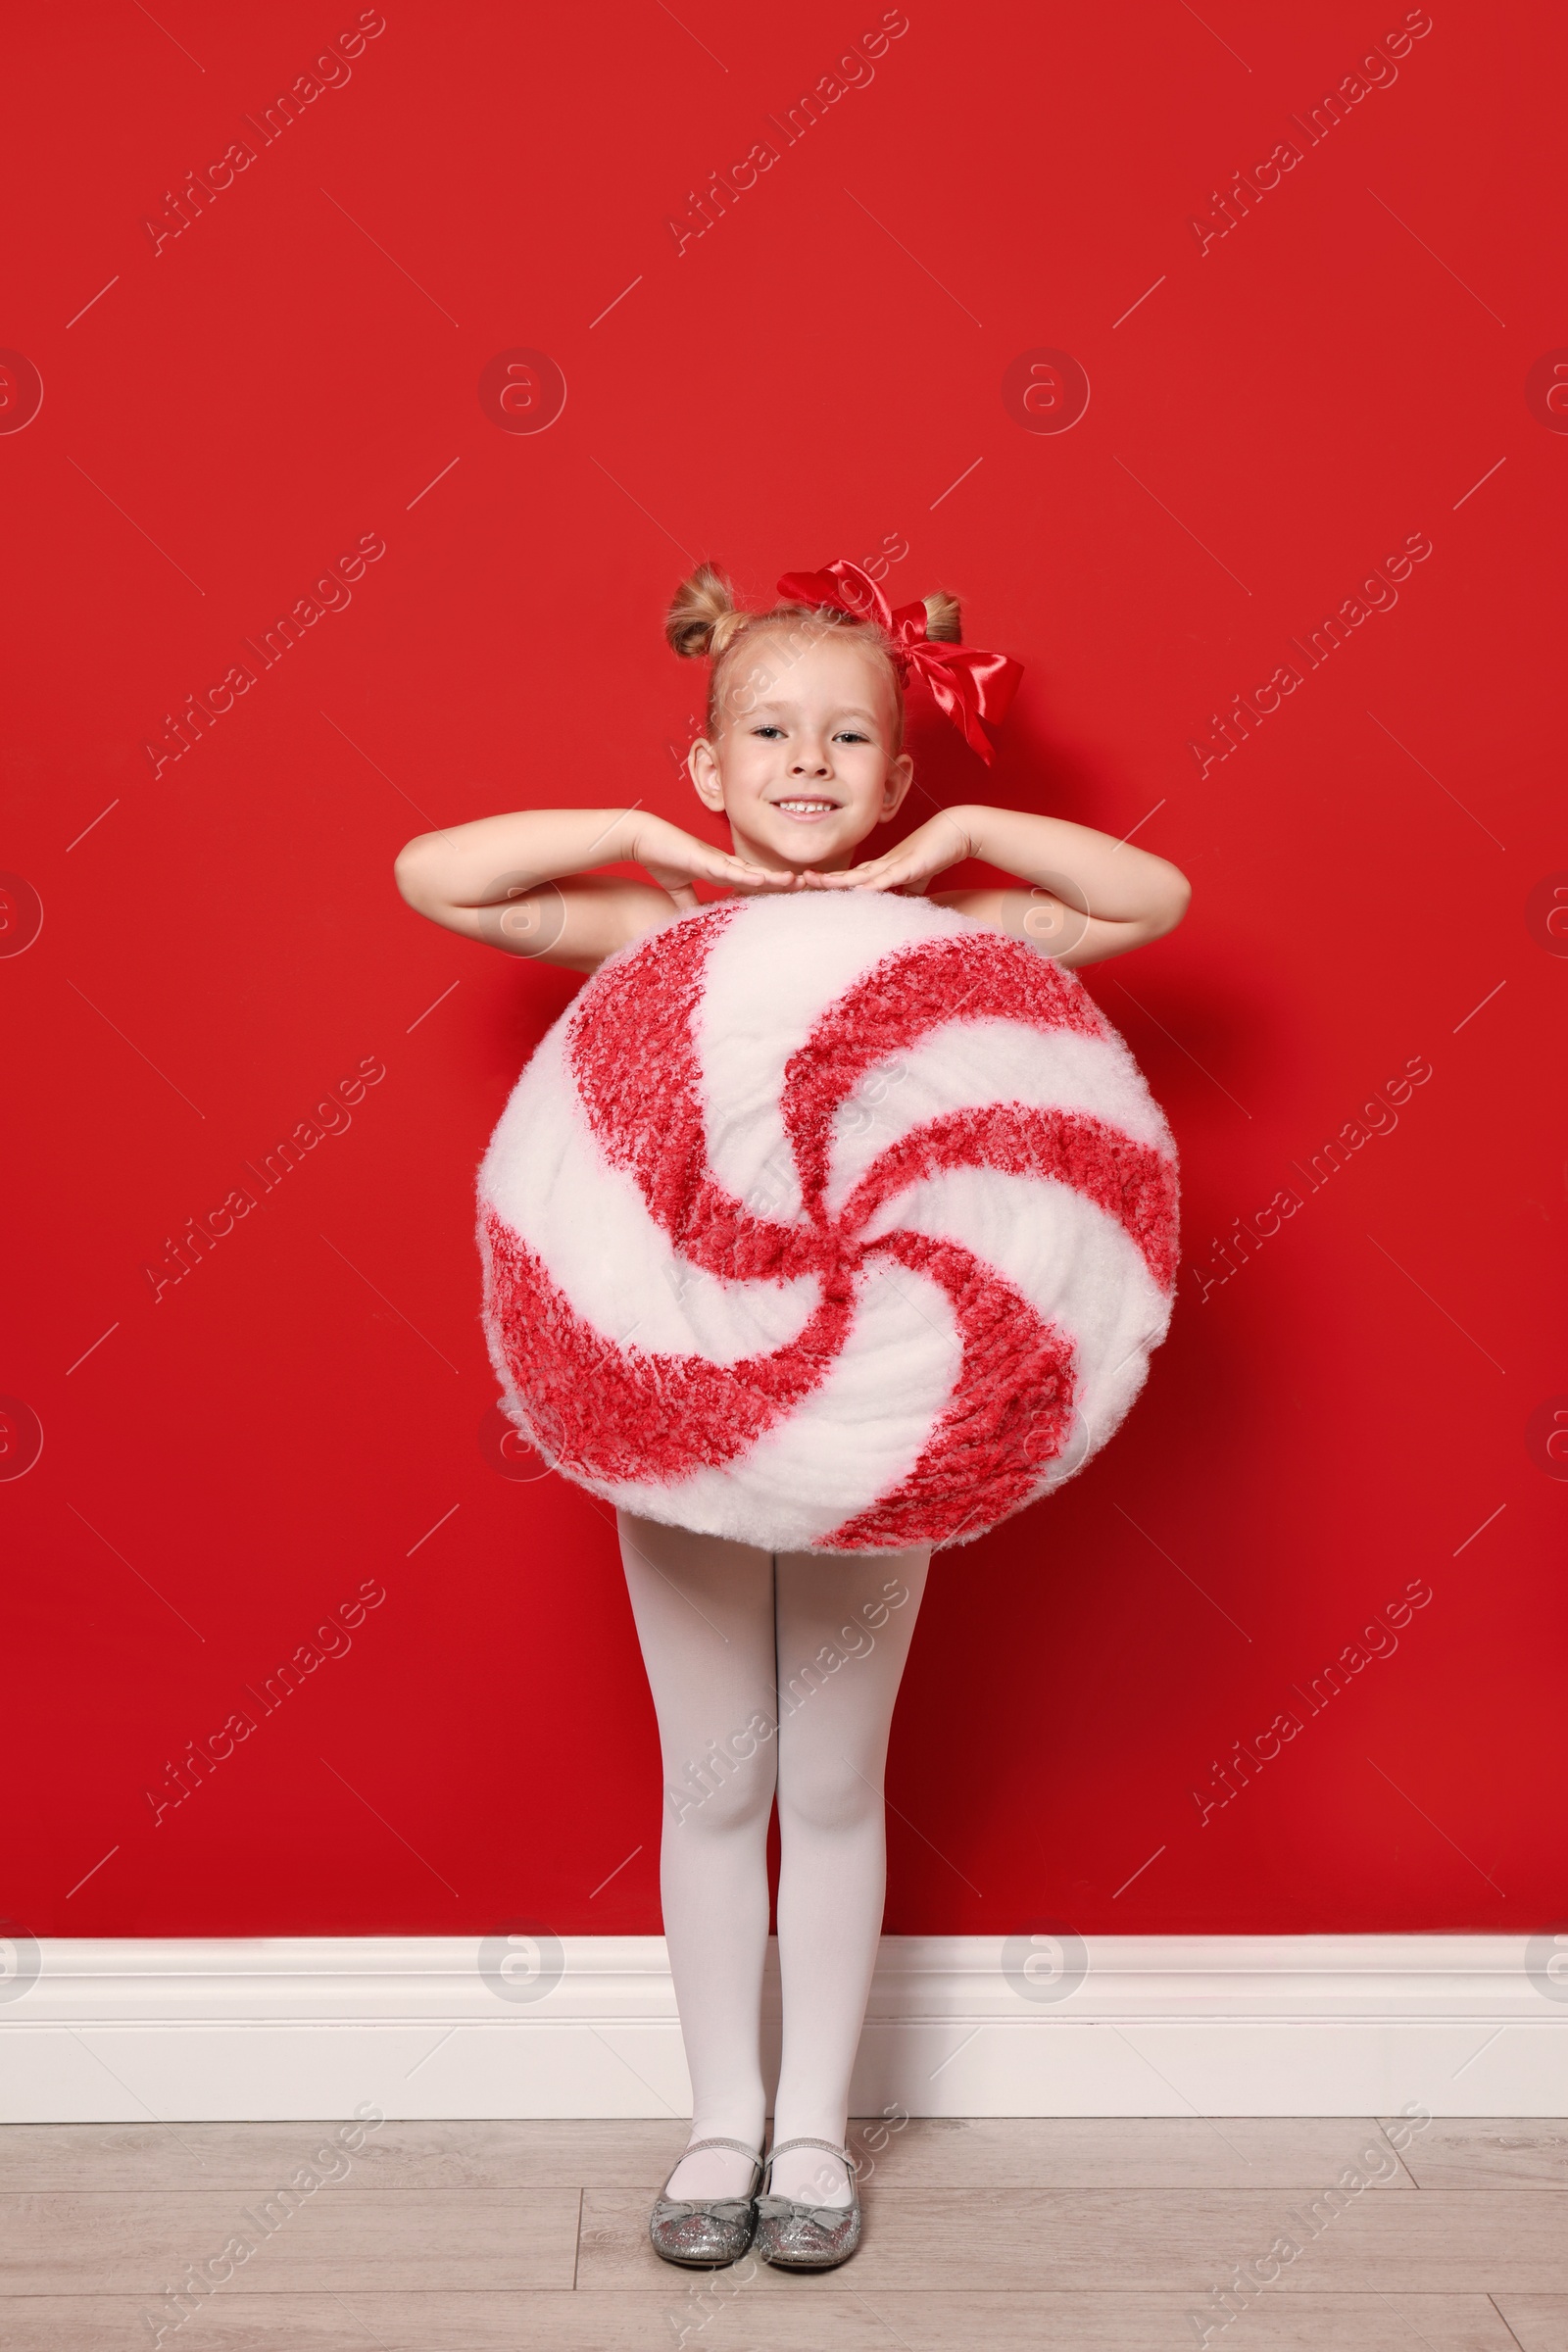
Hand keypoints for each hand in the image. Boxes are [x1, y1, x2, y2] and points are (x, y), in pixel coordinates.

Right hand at [627, 814, 799, 903]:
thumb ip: (689, 904)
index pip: (751, 882)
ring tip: (796, 882)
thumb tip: (694, 922)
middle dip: (782, 882)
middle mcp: (724, 865)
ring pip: (752, 871)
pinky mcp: (706, 861)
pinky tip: (764, 881)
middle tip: (806, 887)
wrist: (642, 839)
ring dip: (774, 877)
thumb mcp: (678, 890)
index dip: (770, 888)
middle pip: (759, 875)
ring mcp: (717, 861)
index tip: (789, 897)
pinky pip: (731, 870)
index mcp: (720, 871)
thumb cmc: (660, 858)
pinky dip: (748, 876)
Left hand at [801, 810, 972, 895]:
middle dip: (825, 879)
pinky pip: (887, 878)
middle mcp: (883, 865)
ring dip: (838, 880)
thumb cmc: (938, 851)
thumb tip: (901, 904)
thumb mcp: (917, 877)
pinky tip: (856, 891)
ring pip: (860, 876)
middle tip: (800, 880)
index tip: (812, 886)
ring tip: (815, 883)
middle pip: (848, 875)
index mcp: (883, 868)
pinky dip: (871, 886)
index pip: (852, 878)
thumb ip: (906, 890)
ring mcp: (894, 864)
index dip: (832, 882)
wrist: (957, 831)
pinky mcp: (909, 867)